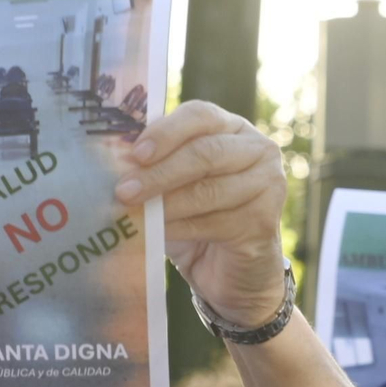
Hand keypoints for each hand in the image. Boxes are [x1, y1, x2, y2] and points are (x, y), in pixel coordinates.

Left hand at [115, 101, 286, 328]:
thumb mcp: (174, 186)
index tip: (135, 154)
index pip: (200, 115)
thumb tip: (117, 162)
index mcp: (232, 128)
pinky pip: (216, 222)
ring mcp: (268, 183)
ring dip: (167, 203)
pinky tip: (159, 233)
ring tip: (136, 213)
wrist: (228, 271)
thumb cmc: (197, 219)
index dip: (165, 132)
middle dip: (160, 172)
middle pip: (205, 152)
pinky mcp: (265, 220)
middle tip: (124, 190)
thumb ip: (156, 167)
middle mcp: (257, 149)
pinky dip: (182, 228)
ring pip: (209, 189)